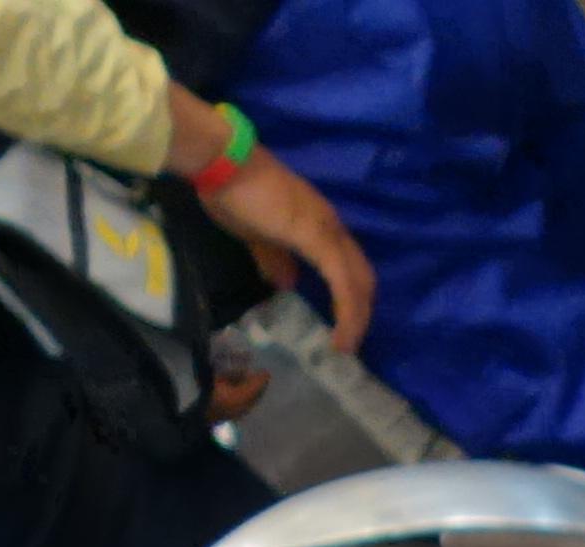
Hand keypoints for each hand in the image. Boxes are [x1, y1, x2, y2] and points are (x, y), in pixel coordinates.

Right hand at [166, 89, 372, 351]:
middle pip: (361, 275)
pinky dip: (347, 311)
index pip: (347, 264)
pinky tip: (340, 335)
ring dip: (357, 318)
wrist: (222, 162)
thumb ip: (274, 258)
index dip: (350, 295)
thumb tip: (286, 283)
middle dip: (360, 311)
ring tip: (346, 346)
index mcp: (318, 224)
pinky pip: (342, 282)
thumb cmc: (232, 192)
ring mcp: (327, 230)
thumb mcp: (256, 234)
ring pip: (358, 281)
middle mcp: (331, 225)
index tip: (343, 324)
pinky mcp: (317, 238)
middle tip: (348, 341)